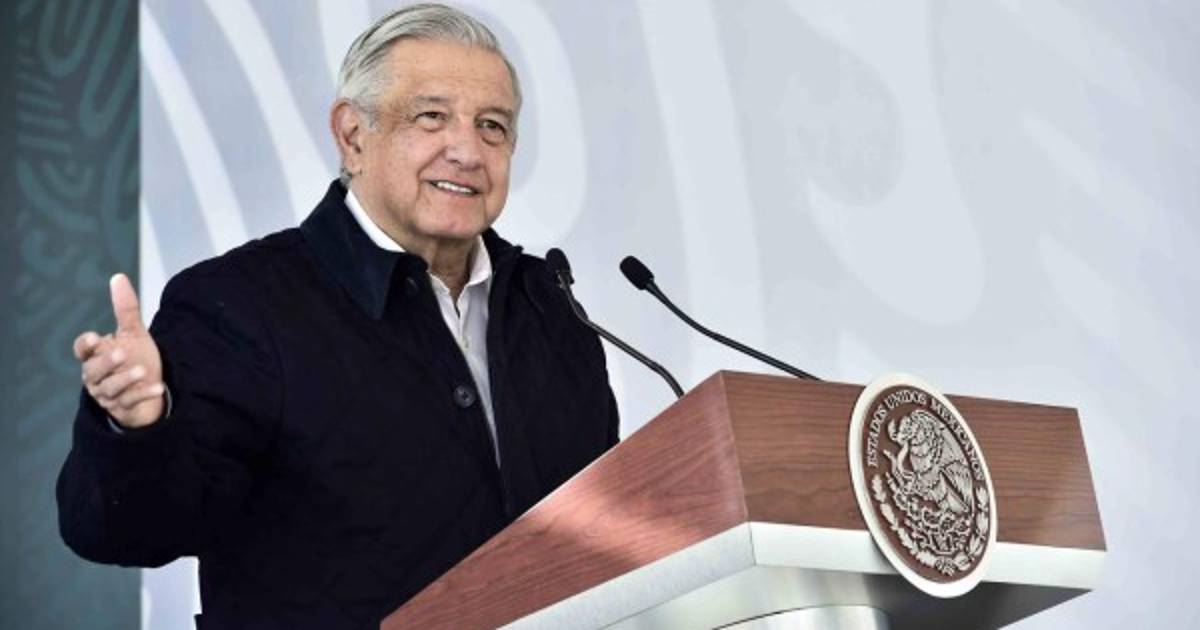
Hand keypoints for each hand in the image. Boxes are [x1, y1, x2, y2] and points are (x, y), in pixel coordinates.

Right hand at [74, 274, 165, 428]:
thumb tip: (118, 277)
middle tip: (121, 354)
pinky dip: (144, 394)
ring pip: (110, 389)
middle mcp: (97, 376)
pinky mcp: (122, 408)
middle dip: (105, 363)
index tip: (94, 338)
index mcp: (95, 355)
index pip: (82, 350)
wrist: (150, 388)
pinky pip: (130, 402)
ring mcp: (108, 394)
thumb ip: (125, 309)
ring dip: (125, 379)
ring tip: (141, 371)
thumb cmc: (136, 358)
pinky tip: (158, 388)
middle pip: (92, 370)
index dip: (85, 345)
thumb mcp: (133, 333)